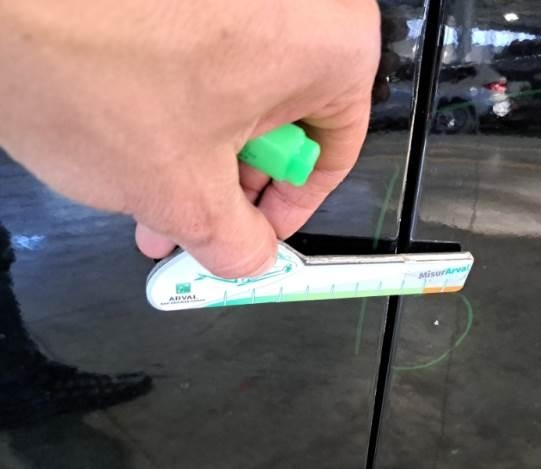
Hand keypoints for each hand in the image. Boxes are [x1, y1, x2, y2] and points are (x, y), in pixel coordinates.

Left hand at [0, 0, 379, 276]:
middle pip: (281, 117)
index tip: (255, 235)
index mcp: (330, 46)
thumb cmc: (93, 68)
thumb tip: (251, 259)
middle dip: (226, 184)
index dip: (288, 208)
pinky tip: (135, 130)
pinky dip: (177, 94)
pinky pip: (203, 47)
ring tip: (145, 186)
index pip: (335, 152)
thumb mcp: (184, 194)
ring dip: (194, 148)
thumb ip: (237, 245)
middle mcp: (300, 0)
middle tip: (188, 222)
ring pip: (236, 84)